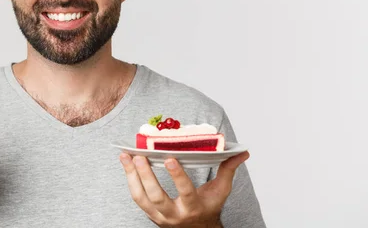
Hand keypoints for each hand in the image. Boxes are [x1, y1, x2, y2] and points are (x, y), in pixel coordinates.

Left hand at [119, 151, 249, 226]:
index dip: (177, 176)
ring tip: (126, 156)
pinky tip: (126, 163)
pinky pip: (136, 197)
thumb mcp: (220, 190)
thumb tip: (243, 152)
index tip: (169, 158)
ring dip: (132, 176)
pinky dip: (129, 179)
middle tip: (140, 156)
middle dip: (147, 176)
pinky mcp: (148, 213)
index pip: (186, 192)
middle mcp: (174, 215)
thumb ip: (228, 170)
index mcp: (193, 208)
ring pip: (141, 198)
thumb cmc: (208, 206)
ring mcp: (159, 216)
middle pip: (157, 197)